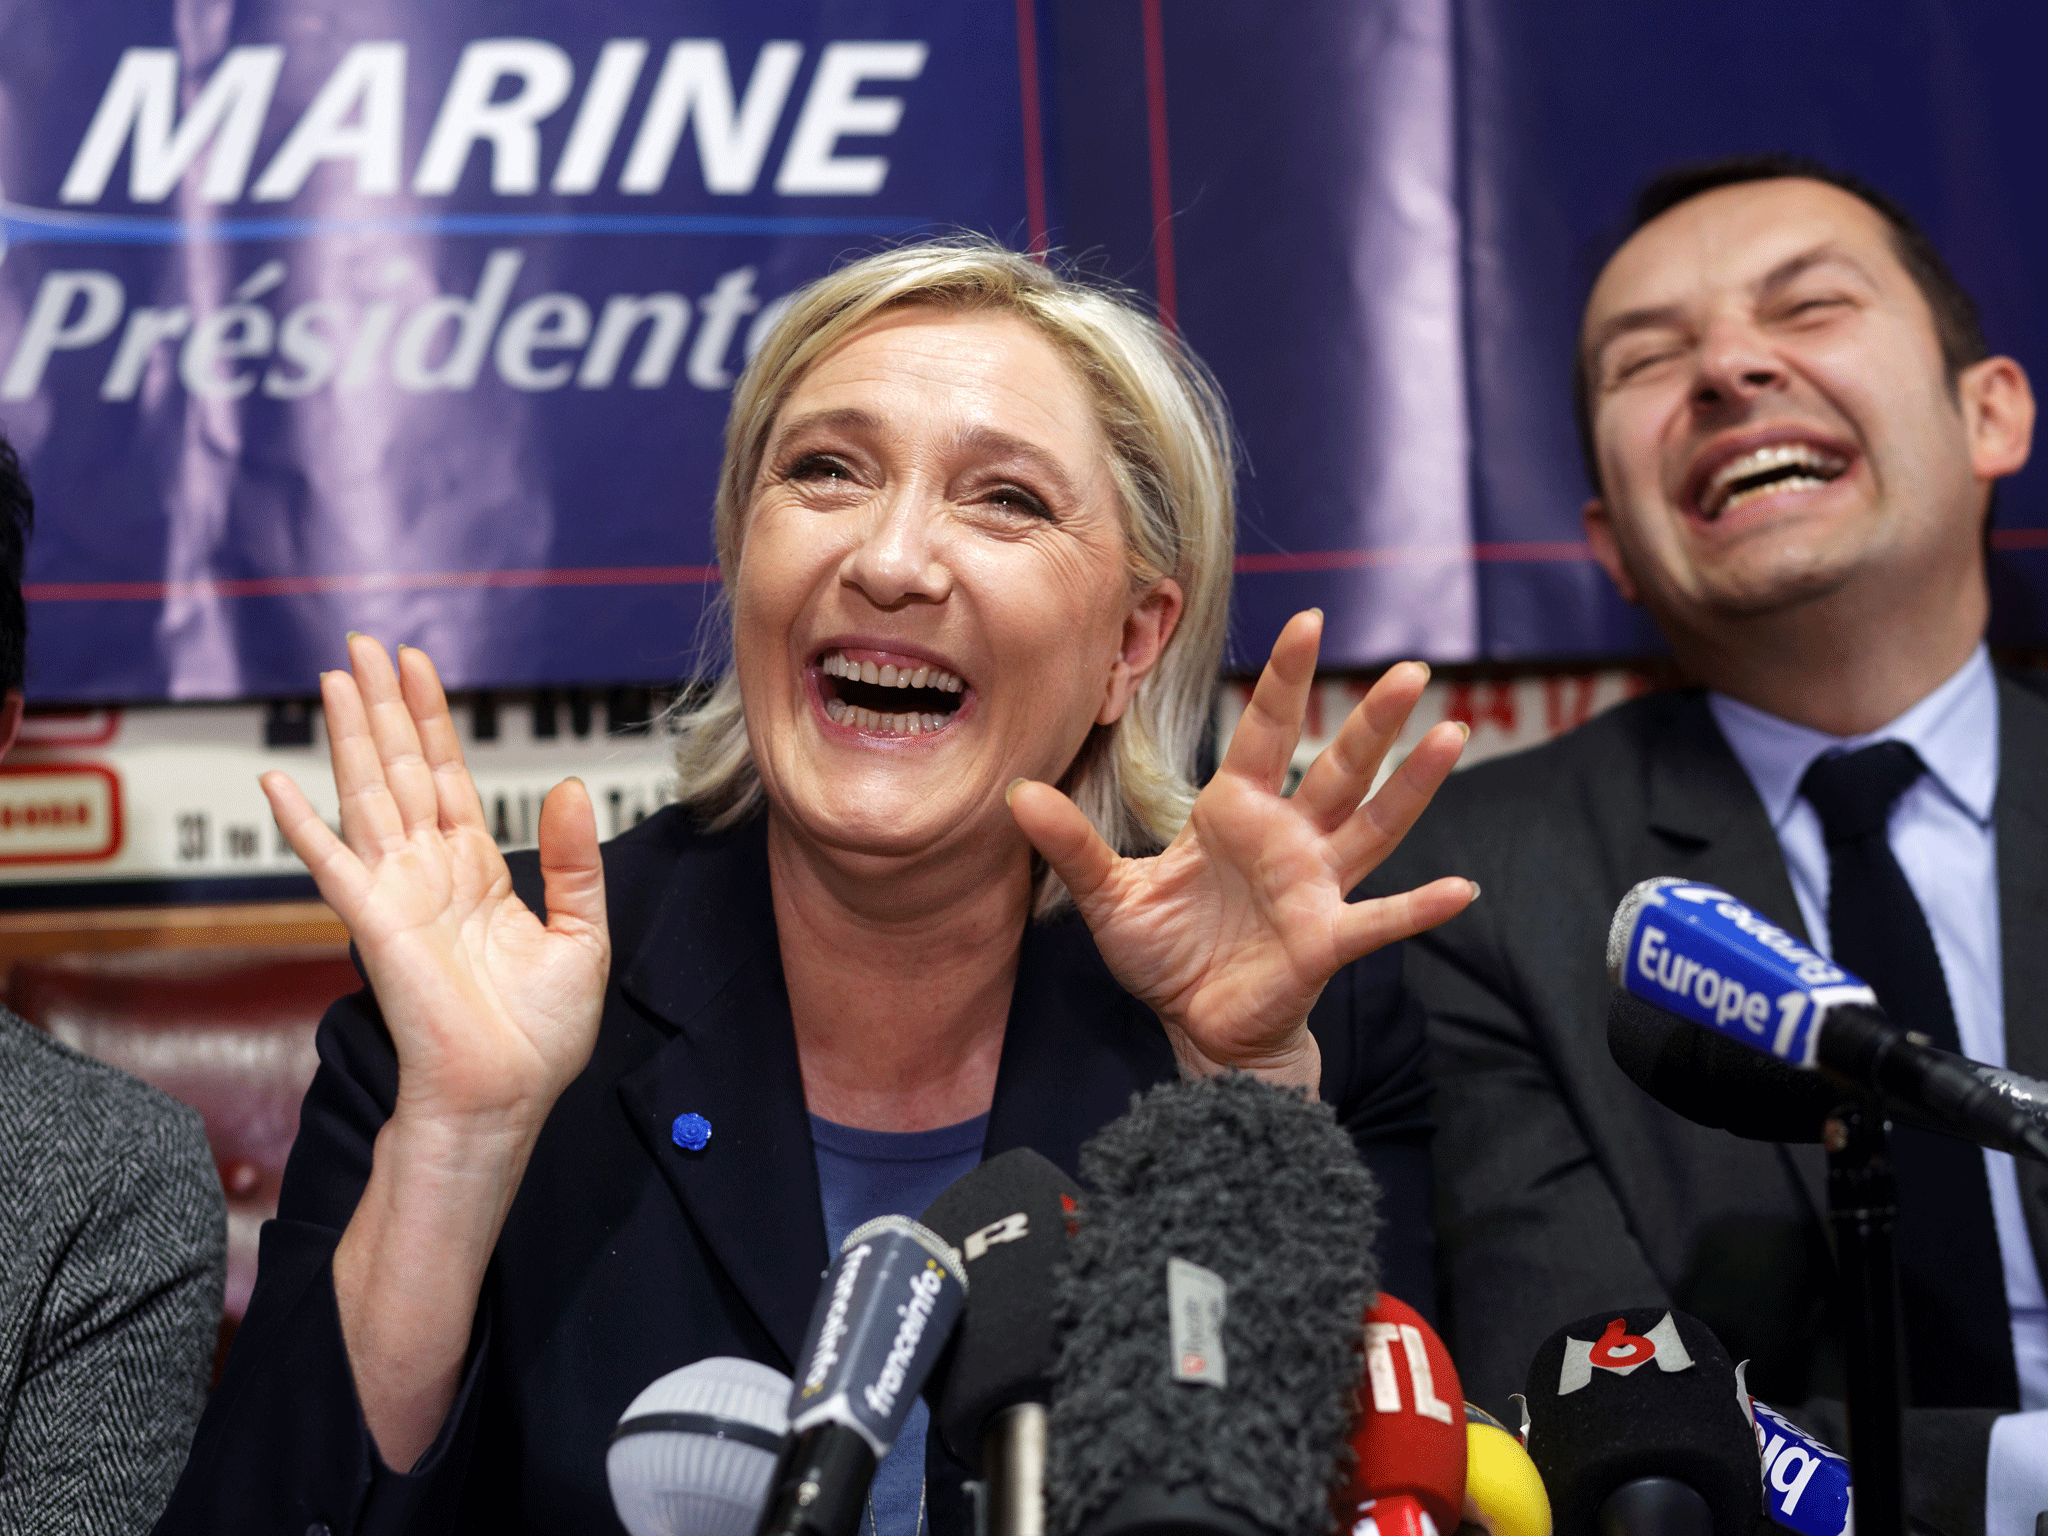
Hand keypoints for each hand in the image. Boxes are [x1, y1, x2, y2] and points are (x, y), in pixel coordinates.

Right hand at [261, 636, 610, 1133]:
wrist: (505, 1098)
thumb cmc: (538, 1036)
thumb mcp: (583, 934)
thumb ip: (575, 860)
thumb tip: (569, 786)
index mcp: (476, 874)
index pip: (449, 779)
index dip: (433, 721)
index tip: (418, 666)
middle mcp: (430, 874)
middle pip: (402, 771)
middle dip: (385, 707)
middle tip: (364, 645)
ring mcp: (397, 895)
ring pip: (368, 796)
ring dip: (350, 736)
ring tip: (335, 676)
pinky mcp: (375, 924)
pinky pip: (331, 864)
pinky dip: (302, 823)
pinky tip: (278, 782)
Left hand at [1007, 609, 1473, 1089]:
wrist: (1197, 1026)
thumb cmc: (1166, 954)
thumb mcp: (1109, 896)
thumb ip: (1071, 844)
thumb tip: (1016, 794)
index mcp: (1237, 812)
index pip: (1266, 731)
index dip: (1285, 679)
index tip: (1308, 621)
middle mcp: (1288, 838)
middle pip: (1339, 766)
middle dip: (1373, 719)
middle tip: (1412, 669)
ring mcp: (1315, 886)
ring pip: (1375, 824)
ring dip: (1415, 785)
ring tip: (1454, 733)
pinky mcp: (1325, 939)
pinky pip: (1379, 920)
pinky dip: (1419, 908)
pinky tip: (1462, 890)